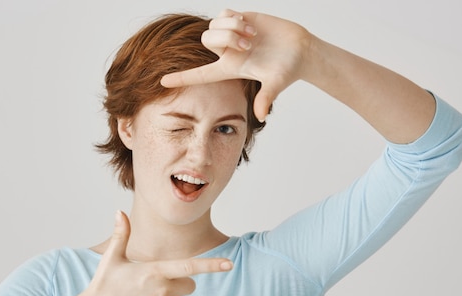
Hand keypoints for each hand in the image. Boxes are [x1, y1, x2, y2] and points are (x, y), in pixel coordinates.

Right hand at [81, 211, 232, 295]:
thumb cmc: (104, 284)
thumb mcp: (112, 258)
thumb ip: (122, 234)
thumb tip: (119, 212)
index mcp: (155, 271)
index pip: (189, 267)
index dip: (211, 265)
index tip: (229, 264)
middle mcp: (162, 291)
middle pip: (190, 286)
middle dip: (179, 284)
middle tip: (155, 284)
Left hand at [161, 9, 313, 121]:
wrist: (299, 50)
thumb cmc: (288, 69)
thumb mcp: (275, 83)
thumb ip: (266, 97)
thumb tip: (261, 116)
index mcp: (230, 69)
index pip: (200, 74)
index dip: (182, 77)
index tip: (162, 82)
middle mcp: (227, 53)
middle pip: (206, 40)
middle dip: (227, 38)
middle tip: (249, 44)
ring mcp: (232, 35)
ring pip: (213, 25)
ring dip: (233, 28)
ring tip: (253, 36)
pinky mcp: (240, 19)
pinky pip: (223, 13)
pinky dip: (235, 17)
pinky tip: (250, 24)